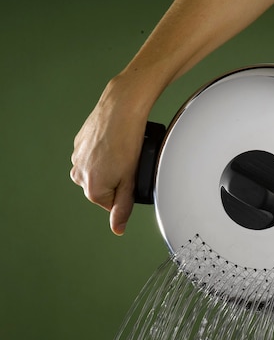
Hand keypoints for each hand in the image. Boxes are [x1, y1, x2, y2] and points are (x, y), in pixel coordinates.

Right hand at [70, 77, 148, 234]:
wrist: (121, 109)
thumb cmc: (129, 143)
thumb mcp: (130, 181)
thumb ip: (123, 208)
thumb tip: (117, 229)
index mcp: (91, 189)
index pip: (112, 205)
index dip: (126, 193)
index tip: (132, 178)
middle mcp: (78, 176)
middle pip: (103, 189)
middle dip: (116, 180)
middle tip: (128, 164)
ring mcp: (76, 158)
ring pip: (98, 172)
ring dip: (110, 166)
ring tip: (122, 152)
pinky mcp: (78, 144)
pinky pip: (94, 156)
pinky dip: (104, 153)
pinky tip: (114, 142)